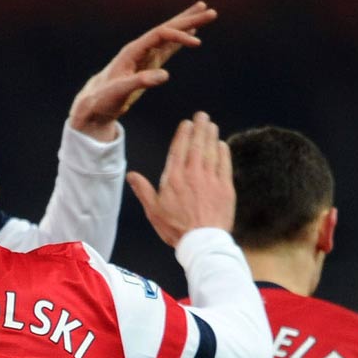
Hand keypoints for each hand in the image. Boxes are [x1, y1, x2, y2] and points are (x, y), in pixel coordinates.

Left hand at [68, 2, 216, 140]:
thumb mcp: (120, 92)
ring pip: (169, 35)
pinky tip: (192, 33)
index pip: (160, 35)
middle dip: (188, 19)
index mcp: (132, 51)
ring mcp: (145, 56)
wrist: (93, 105)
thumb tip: (164, 76)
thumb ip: (141, 82)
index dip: (179, 36)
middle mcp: (140, 48)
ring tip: (204, 12)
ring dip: (187, 24)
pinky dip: (181, 39)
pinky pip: (168, 48)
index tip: (197, 43)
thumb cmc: (103, 99)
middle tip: (210, 10)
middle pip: (167, 28)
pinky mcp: (149, 65)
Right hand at [127, 112, 232, 246]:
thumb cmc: (176, 229)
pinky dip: (223, 152)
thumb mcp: (154, 211)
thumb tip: (131, 176)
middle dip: (200, 127)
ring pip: (211, 150)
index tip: (187, 123)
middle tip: (202, 116)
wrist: (202, 242)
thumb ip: (144, 191)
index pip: (179, 149)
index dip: (183, 134)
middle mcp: (193, 174)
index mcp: (174, 178)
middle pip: (197, 144)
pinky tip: (222, 144)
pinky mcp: (225, 187)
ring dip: (211, 135)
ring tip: (211, 125)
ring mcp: (211, 179)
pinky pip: (225, 164)